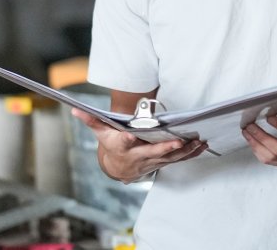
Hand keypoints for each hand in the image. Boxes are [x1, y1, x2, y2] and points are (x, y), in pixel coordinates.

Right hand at [71, 108, 206, 182]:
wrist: (118, 168)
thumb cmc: (111, 145)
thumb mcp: (100, 132)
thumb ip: (91, 120)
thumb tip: (74, 109)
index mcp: (122, 147)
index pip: (123, 143)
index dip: (127, 140)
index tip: (131, 136)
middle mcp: (138, 157)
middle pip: (153, 153)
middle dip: (166, 148)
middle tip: (179, 141)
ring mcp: (152, 161)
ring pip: (170, 158)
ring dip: (185, 151)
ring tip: (198, 142)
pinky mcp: (162, 163)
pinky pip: (178, 160)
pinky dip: (191, 154)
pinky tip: (202, 147)